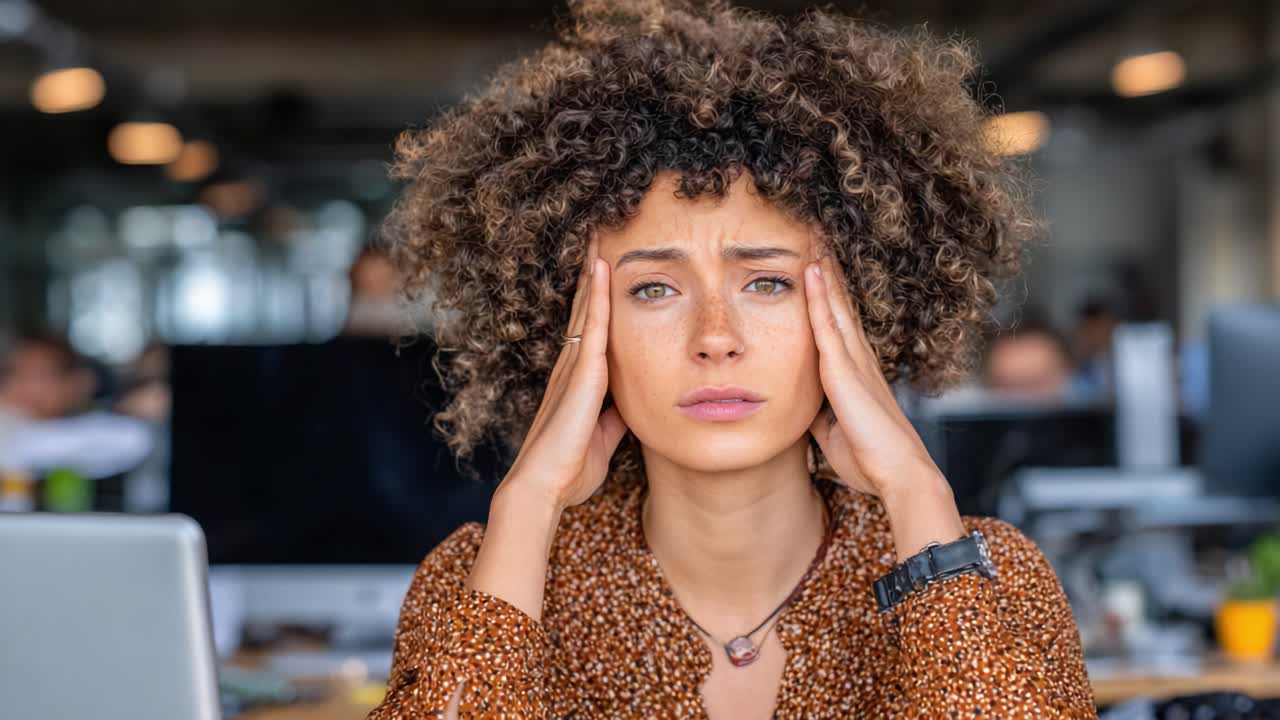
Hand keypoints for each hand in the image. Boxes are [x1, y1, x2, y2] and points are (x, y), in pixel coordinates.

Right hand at [499, 237, 629, 512]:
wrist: (544, 488)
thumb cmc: (569, 470)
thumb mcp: (603, 438)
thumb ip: (615, 418)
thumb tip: (632, 404)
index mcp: (576, 383)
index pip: (588, 333)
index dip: (594, 303)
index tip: (603, 273)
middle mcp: (570, 368)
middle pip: (581, 311)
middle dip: (590, 278)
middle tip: (597, 239)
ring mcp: (572, 368)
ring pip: (584, 310)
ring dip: (591, 274)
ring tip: (598, 238)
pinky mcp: (580, 374)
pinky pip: (591, 325)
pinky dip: (595, 295)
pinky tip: (601, 268)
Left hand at [802, 253, 943, 498]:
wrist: (899, 475)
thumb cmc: (871, 461)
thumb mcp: (833, 434)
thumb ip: (820, 415)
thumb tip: (804, 409)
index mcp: (858, 374)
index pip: (839, 325)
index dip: (830, 296)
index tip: (819, 267)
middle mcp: (859, 360)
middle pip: (841, 305)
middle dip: (829, 271)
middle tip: (818, 236)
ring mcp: (855, 362)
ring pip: (836, 305)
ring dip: (825, 271)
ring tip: (815, 237)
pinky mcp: (845, 371)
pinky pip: (827, 325)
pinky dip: (820, 296)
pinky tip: (812, 270)